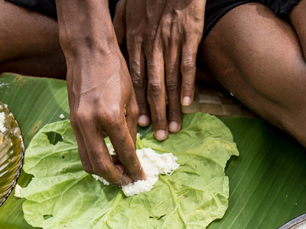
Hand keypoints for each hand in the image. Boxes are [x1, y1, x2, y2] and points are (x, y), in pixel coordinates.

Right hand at [65, 44, 144, 184]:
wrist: (88, 52)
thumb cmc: (114, 71)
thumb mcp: (132, 100)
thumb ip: (131, 130)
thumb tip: (131, 153)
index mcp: (110, 116)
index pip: (124, 152)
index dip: (134, 169)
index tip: (141, 178)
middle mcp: (90, 123)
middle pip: (100, 165)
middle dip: (115, 178)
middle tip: (127, 181)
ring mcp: (77, 123)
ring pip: (87, 161)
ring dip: (103, 171)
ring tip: (118, 170)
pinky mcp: (72, 121)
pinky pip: (82, 148)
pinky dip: (94, 158)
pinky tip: (108, 156)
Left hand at [115, 0, 205, 140]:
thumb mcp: (126, 14)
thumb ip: (121, 37)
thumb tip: (116, 60)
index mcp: (135, 43)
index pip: (135, 81)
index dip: (136, 105)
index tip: (138, 127)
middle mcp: (151, 47)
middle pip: (151, 88)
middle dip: (153, 115)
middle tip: (157, 137)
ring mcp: (170, 43)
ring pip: (168, 82)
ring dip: (170, 108)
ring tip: (172, 129)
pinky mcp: (189, 36)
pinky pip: (187, 65)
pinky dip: (187, 86)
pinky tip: (187, 105)